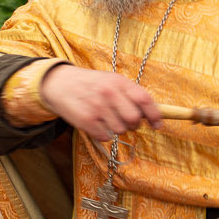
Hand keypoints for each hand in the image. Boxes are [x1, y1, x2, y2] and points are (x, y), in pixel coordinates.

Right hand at [38, 65, 162, 142]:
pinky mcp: (86, 120)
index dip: (155, 115)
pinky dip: (104, 134)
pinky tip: (97, 124)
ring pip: (120, 130)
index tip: (158, 125)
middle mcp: (109, 93)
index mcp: (119, 81)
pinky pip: (106, 137)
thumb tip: (152, 114)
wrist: (60, 83)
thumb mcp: (112, 80)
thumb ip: (130, 93)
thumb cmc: (92, 84)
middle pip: (134, 119)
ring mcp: (97, 107)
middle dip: (134, 124)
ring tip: (108, 119)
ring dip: (118, 129)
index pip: (144, 99)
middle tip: (128, 121)